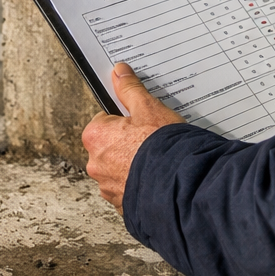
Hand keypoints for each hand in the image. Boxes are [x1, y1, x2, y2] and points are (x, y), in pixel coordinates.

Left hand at [82, 63, 184, 213]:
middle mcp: (95, 163)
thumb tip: (119, 72)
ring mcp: (107, 186)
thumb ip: (130, 90)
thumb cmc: (161, 146)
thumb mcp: (148, 108)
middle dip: (126, 142)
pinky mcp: (120, 203)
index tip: (138, 122)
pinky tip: (155, 176)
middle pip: (109, 145)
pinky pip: (128, 188)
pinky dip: (138, 183)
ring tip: (154, 159)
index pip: (103, 121)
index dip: (123, 119)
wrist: (179, 186)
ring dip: (131, 164)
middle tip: (149, 139)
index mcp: (96, 136)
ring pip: (118, 169)